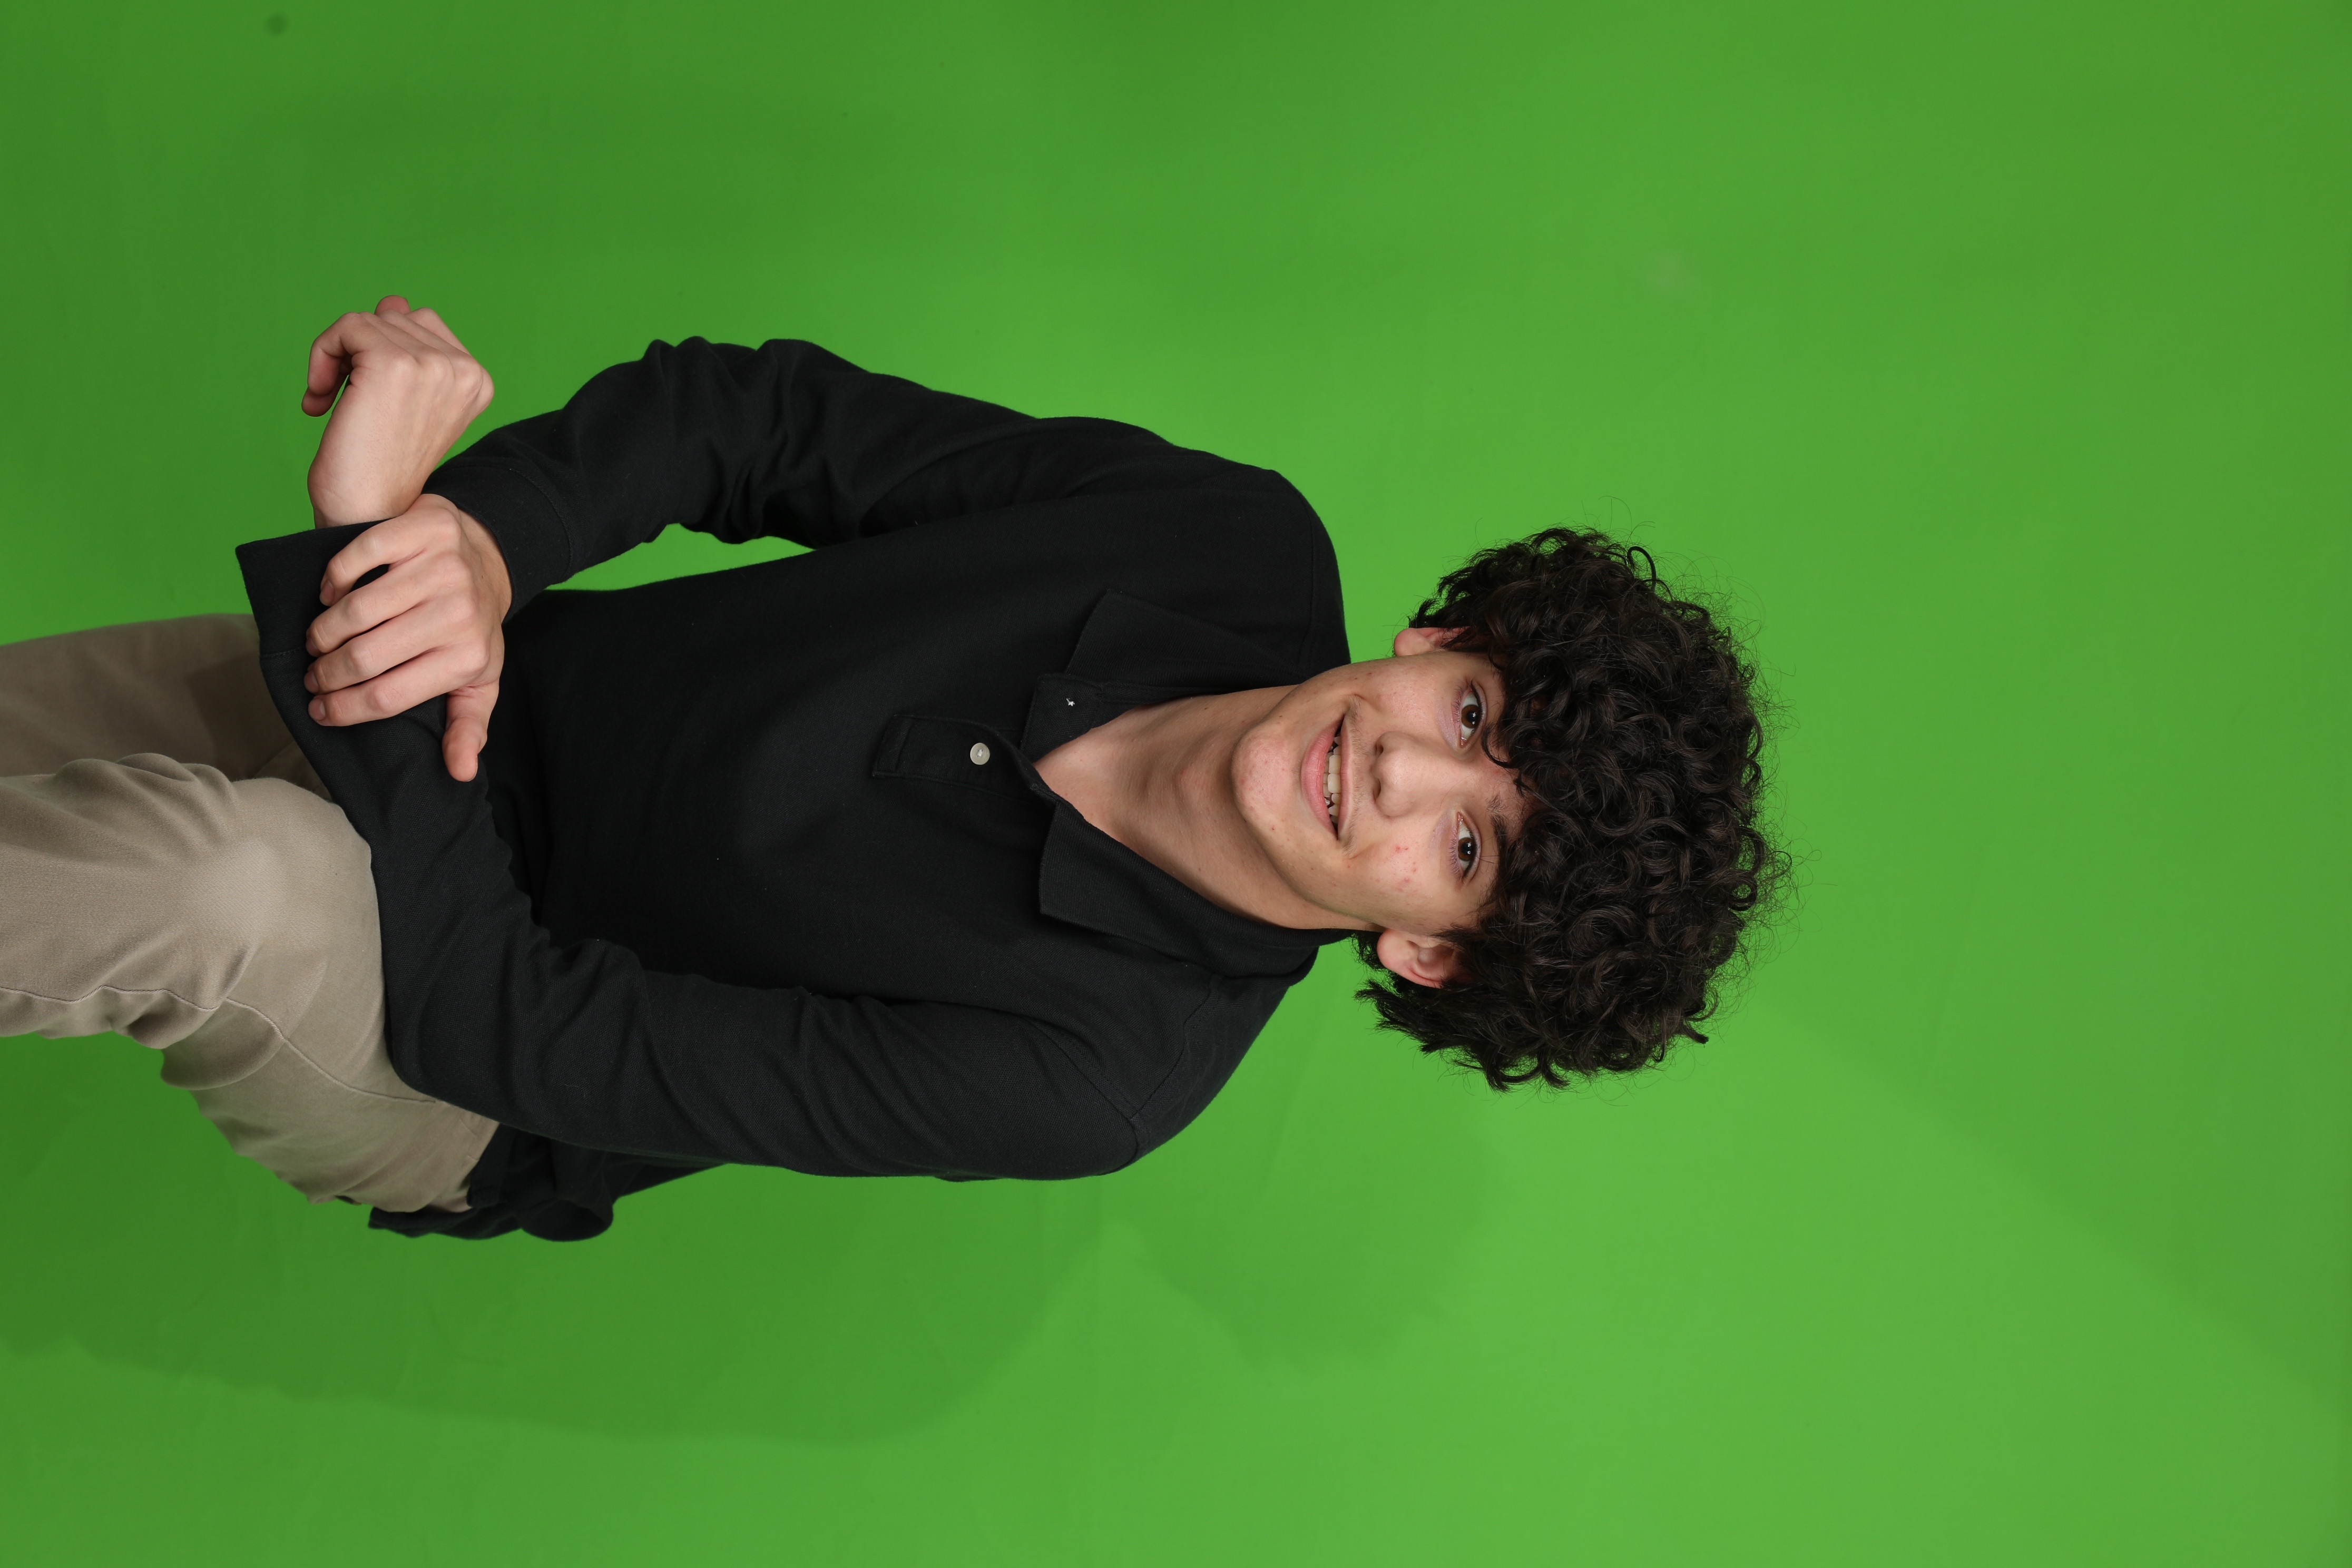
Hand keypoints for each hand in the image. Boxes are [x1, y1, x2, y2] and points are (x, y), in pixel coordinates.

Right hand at [304, 495, 512, 781]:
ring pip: (355, 611)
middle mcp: (460, 612)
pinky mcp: (425, 529)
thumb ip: (467, 725)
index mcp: (470, 657)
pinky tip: (330, 596)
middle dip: (327, 674)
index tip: (320, 712)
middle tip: (314, 678)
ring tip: (318, 643)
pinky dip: (333, 580)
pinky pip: (356, 557)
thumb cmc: (471, 627)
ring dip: (324, 632)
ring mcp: (444, 567)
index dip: (345, 709)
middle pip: (365, 657)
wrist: (487, 557)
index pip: (389, 696)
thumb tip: (459, 773)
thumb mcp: (479, 678)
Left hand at [305, 296, 494, 526]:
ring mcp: (432, 366)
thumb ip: (406, 347)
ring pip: (367, 320)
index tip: (366, 394)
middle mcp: (464, 370)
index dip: (382, 350)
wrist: (367, 513)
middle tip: (343, 397)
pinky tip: (319, 399)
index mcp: (477, 379)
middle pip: (394, 317)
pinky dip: (322, 356)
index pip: (420, 323)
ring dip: (335, 355)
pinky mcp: (393, 365)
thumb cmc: (381, 465)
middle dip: (358, 350)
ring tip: (331, 399)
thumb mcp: (401, 399)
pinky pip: (346, 327)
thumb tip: (395, 299)